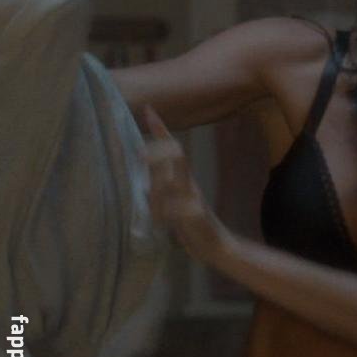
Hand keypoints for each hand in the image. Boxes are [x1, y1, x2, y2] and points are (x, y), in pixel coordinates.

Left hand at [141, 106, 233, 264]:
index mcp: (183, 180)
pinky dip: (168, 210)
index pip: (173, 149)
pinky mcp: (198, 217)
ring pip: (175, 182)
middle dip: (158, 151)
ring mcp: (195, 200)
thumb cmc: (192, 225)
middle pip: (177, 156)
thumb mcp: (172, 203)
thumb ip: (160, 188)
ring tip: (148, 195)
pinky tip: (160, 219)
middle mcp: (190, 185)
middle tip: (139, 155)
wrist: (217, 247)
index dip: (161, 129)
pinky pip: (182, 208)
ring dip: (158, 186)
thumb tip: (141, 175)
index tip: (149, 109)